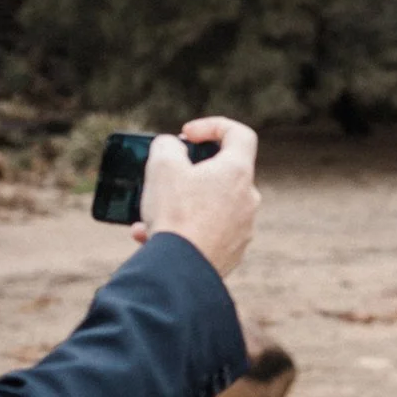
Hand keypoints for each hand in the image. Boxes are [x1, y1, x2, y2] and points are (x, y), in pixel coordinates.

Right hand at [132, 117, 260, 276]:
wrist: (181, 270)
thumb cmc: (175, 214)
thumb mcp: (161, 165)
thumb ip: (167, 145)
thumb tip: (172, 148)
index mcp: (237, 172)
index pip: (239, 134)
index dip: (213, 126)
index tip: (186, 136)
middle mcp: (247, 199)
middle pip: (221, 173)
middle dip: (189, 172)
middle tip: (165, 177)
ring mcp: (242, 228)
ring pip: (209, 206)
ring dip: (179, 205)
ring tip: (148, 214)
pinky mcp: (232, 252)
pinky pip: (206, 232)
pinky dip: (182, 230)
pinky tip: (150, 237)